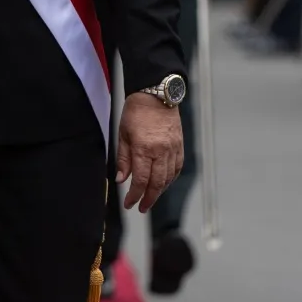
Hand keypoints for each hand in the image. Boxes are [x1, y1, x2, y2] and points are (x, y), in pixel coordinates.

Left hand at [116, 91, 183, 212]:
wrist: (156, 94)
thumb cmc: (136, 111)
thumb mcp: (123, 134)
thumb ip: (123, 159)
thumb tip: (121, 179)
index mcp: (144, 148)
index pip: (141, 180)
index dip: (135, 195)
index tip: (129, 203)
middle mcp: (161, 151)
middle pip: (157, 183)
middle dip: (148, 199)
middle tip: (141, 207)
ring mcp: (172, 148)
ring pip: (168, 178)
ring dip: (159, 191)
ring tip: (150, 198)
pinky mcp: (180, 145)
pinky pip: (177, 168)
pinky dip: (170, 179)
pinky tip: (163, 183)